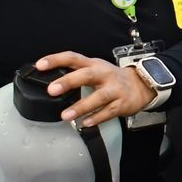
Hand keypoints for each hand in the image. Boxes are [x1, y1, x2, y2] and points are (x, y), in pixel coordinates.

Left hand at [35, 52, 153, 128]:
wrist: (142, 85)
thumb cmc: (111, 79)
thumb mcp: (95, 70)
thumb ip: (76, 74)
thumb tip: (49, 82)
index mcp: (94, 64)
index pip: (73, 58)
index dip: (56, 60)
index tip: (40, 65)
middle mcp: (105, 75)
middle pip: (87, 75)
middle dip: (69, 82)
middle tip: (52, 90)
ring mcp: (115, 89)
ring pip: (98, 97)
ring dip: (81, 106)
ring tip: (65, 115)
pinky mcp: (122, 103)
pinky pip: (108, 112)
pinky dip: (97, 118)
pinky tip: (85, 123)